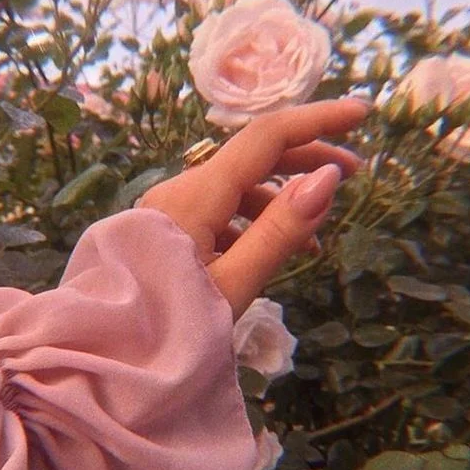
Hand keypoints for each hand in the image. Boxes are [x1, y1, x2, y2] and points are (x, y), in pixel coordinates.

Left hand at [139, 98, 368, 318]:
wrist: (107, 356)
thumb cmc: (171, 327)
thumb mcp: (235, 284)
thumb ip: (280, 231)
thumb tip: (328, 177)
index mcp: (197, 195)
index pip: (266, 138)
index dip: (317, 121)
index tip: (362, 114)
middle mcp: (181, 190)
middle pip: (253, 158)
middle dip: (306, 158)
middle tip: (356, 171)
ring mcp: (169, 209)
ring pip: (236, 188)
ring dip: (280, 200)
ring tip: (317, 238)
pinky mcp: (166, 230)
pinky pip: (218, 212)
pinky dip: (252, 223)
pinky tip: (271, 252)